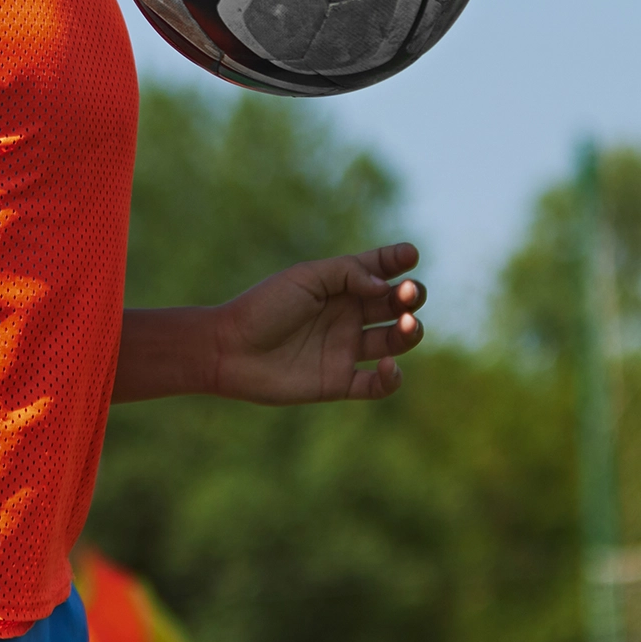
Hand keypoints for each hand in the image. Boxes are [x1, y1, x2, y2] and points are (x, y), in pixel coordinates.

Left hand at [210, 243, 424, 404]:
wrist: (229, 349)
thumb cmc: (265, 307)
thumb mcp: (306, 277)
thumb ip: (347, 273)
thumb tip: (385, 285)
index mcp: (339, 286)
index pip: (379, 270)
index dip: (398, 261)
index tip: (410, 255)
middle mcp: (347, 316)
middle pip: (395, 304)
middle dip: (411, 295)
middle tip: (408, 292)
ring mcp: (345, 349)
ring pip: (395, 341)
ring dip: (410, 331)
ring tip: (406, 324)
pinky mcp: (339, 382)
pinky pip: (378, 385)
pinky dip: (392, 378)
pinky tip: (387, 364)